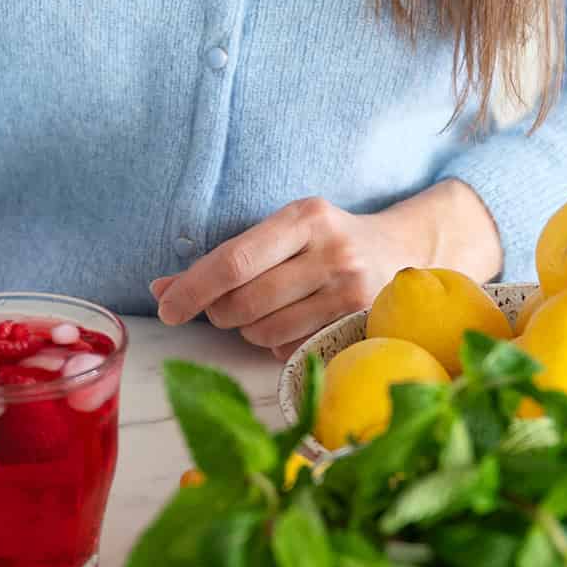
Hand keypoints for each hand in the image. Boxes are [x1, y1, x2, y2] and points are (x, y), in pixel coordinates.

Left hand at [150, 182, 500, 359]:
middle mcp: (332, 251)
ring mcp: (351, 292)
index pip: (235, 260)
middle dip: (219, 312)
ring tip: (261, 313)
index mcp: (305, 217)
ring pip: (265, 330)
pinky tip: (290, 324)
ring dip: (247, 330)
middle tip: (220, 310)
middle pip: (246, 301)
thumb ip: (227, 258)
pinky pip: (292, 349)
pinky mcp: (361, 326)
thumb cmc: (327, 241)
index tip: (166, 306)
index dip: (193, 288)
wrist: (405, 250)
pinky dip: (276, 343)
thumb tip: (161, 290)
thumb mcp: (285, 231)